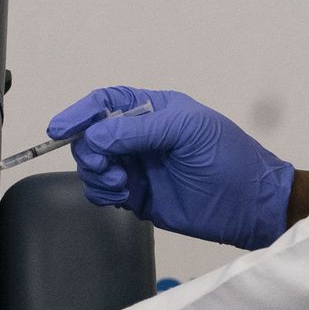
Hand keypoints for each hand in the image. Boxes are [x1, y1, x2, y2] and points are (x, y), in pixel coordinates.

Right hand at [50, 86, 294, 249]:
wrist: (249, 205)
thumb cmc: (227, 158)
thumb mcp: (187, 131)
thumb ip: (138, 130)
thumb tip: (94, 138)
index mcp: (153, 110)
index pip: (105, 104)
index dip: (80, 114)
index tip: (58, 129)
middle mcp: (140, 137)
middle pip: (91, 136)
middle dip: (88, 150)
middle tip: (105, 166)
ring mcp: (137, 167)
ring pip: (93, 165)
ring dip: (96, 174)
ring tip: (121, 185)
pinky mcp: (137, 196)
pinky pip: (102, 191)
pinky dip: (102, 194)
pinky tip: (122, 197)